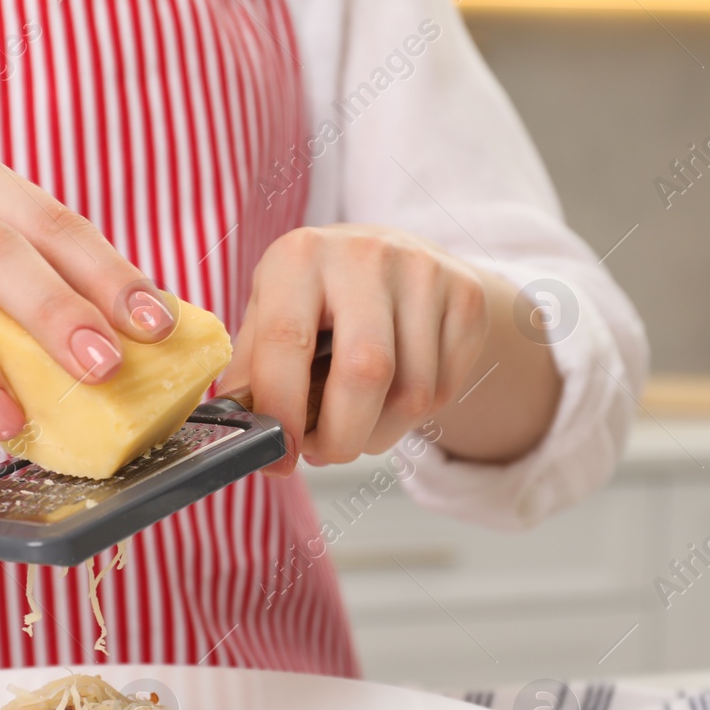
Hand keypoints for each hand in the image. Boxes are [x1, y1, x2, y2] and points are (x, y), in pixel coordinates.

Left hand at [221, 225, 489, 473]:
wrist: (394, 257)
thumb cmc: (319, 298)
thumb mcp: (272, 313)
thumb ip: (253, 371)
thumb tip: (244, 435)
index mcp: (299, 256)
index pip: (287, 342)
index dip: (282, 411)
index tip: (279, 456)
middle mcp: (364, 254)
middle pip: (364, 371)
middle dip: (342, 436)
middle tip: (326, 454)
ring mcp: (423, 272)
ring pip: (411, 393)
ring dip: (378, 434)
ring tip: (357, 425)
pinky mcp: (466, 296)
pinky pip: (443, 390)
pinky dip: (413, 418)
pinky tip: (392, 399)